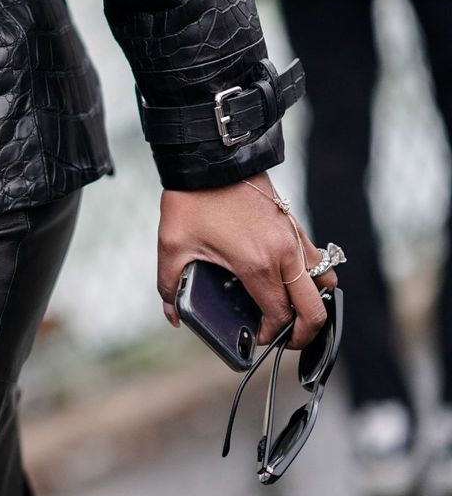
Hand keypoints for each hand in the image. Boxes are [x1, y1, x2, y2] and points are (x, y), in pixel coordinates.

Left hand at [158, 172, 338, 349]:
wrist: (211, 157)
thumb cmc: (191, 201)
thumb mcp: (171, 247)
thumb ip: (169, 287)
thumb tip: (173, 315)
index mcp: (258, 265)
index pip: (281, 315)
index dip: (273, 334)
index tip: (258, 337)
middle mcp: (285, 254)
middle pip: (316, 308)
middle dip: (304, 333)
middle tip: (285, 339)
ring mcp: (295, 238)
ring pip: (325, 282)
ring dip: (313, 302)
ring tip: (292, 311)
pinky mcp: (294, 224)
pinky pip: (318, 259)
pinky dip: (312, 277)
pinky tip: (287, 280)